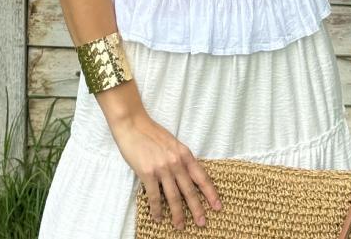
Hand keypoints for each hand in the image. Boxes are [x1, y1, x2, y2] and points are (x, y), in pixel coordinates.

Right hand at [110, 111, 221, 228]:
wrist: (133, 124)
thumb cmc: (152, 133)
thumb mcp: (173, 143)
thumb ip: (180, 158)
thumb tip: (186, 176)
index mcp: (184, 153)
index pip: (201, 176)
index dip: (210, 192)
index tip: (217, 206)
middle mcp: (176, 162)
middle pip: (189, 190)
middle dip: (197, 208)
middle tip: (202, 223)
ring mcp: (162, 168)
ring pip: (173, 196)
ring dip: (177, 213)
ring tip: (180, 226)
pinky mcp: (147, 173)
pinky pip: (154, 196)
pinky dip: (156, 208)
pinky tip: (158, 217)